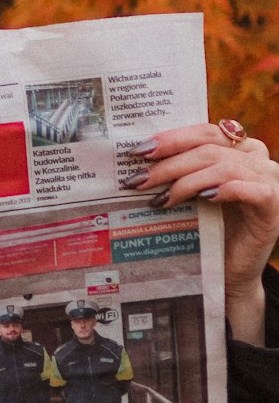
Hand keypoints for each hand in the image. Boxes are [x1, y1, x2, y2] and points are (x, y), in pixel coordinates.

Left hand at [129, 122, 278, 342]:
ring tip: (159, 199)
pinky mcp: (273, 206)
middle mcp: (257, 158)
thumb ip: (179, 173)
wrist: (230, 270)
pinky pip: (252, 189)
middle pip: (210, 149)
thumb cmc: (207, 230)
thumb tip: (137, 164)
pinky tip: (203, 198)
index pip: (204, 132)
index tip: (139, 151)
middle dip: (169, 164)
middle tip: (138, 180)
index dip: (172, 138)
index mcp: (238, 148)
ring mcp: (270, 180)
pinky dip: (225, 189)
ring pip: (225, 167)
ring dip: (187, 181)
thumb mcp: (191, 195)